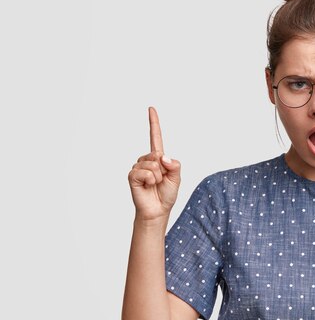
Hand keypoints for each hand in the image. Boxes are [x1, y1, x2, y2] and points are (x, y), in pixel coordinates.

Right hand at [128, 107, 181, 221]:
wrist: (157, 210)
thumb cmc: (166, 194)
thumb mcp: (177, 177)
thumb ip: (174, 164)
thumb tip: (162, 156)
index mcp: (158, 157)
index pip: (155, 136)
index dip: (153, 122)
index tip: (151, 108)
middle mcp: (147, 159)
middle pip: (157, 154)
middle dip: (164, 169)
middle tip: (161, 180)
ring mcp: (138, 167)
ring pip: (152, 164)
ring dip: (157, 176)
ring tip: (155, 184)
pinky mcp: (132, 176)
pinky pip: (144, 172)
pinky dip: (150, 180)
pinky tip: (148, 186)